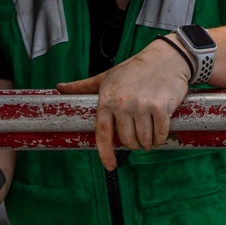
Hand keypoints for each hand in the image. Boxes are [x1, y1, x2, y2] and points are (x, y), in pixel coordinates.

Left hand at [57, 38, 190, 170]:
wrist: (166, 58)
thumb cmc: (134, 69)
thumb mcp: (106, 76)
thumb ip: (83, 86)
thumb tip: (59, 87)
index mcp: (106, 99)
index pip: (102, 133)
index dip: (105, 153)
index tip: (110, 166)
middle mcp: (122, 103)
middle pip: (127, 140)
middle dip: (134, 144)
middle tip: (139, 138)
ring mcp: (142, 106)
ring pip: (144, 140)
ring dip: (148, 143)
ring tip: (149, 136)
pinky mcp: (160, 108)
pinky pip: (159, 134)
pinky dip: (160, 138)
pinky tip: (159, 133)